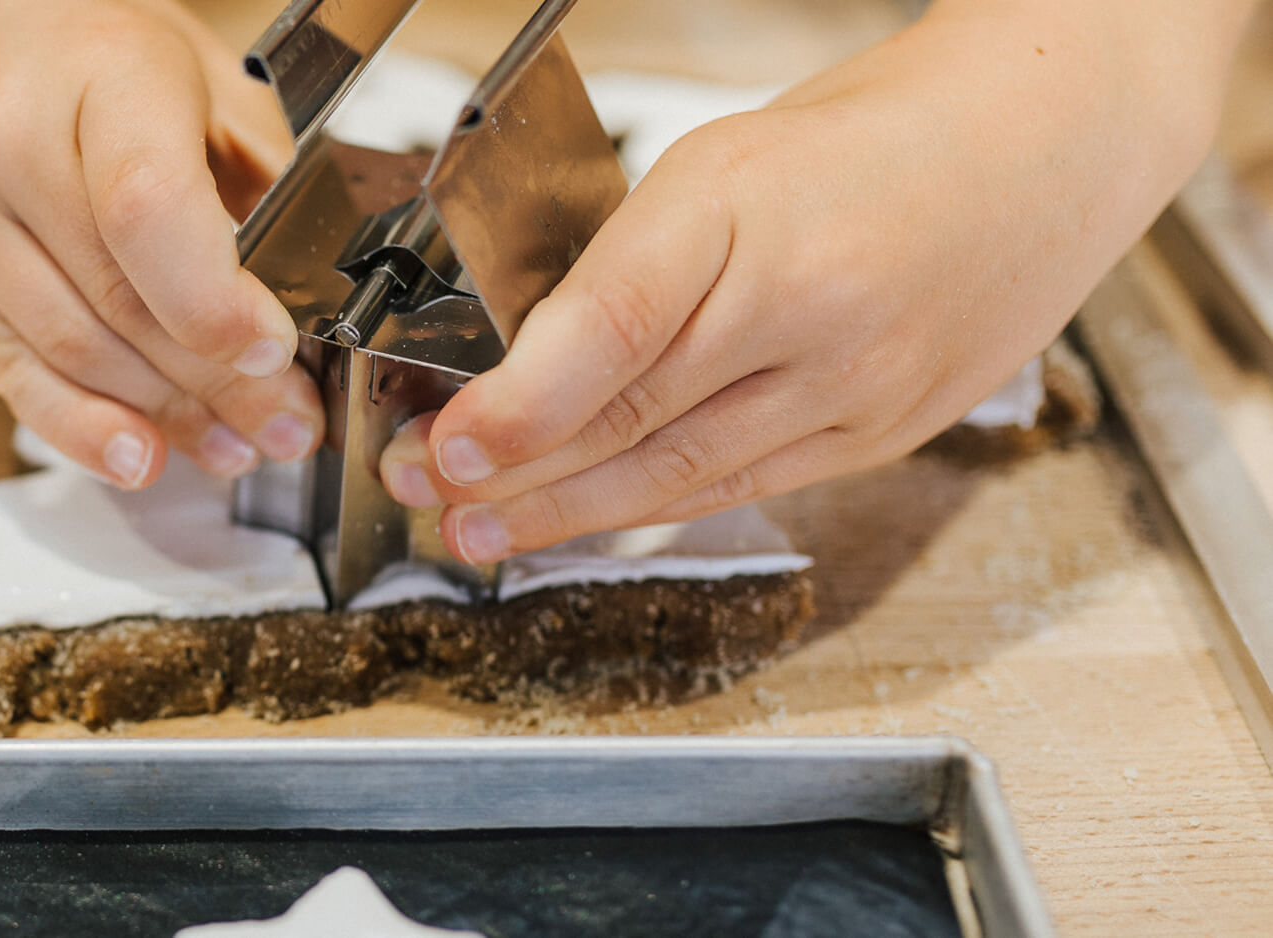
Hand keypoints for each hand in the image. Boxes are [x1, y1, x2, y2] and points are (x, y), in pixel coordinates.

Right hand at [0, 0, 320, 487]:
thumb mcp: (200, 73)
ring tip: (236, 446)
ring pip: (71, 349)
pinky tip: (140, 457)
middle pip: (118, 298)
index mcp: (92, 76)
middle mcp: (4, 147)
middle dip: (216, 382)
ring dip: (164, 417)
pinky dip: (81, 427)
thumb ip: (256, 175)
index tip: (274, 350)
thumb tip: (304, 299)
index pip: (145, 209)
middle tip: (288, 423)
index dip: (214, 300)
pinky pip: (11, 373)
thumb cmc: (91, 47)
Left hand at [377, 1, 1246, 564]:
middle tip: (421, 493)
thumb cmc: (868, 141)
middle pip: (635, 416)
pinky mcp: (885, 434)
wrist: (1040, 148)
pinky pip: (748, 487)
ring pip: (684, 471)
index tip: (445, 446)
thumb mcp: (719, 166)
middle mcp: (810, 307)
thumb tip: (524, 360)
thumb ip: (629, 263)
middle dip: (511, 471)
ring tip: (477, 533)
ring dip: (565, 512)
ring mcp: (858, 383)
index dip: (519, 405)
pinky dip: (654, 509)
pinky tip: (585, 523)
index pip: (616, 327)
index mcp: (750, 210)